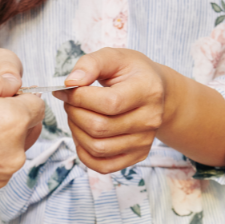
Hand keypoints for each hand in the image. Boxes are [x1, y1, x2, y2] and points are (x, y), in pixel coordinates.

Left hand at [53, 48, 166, 173]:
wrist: (157, 93)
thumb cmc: (132, 74)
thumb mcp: (114, 57)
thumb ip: (90, 64)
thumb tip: (70, 83)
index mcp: (148, 90)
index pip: (109, 103)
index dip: (80, 98)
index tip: (67, 90)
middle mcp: (150, 119)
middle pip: (100, 128)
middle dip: (75, 114)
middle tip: (70, 103)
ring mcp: (145, 141)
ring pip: (98, 148)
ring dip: (76, 132)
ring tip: (76, 116)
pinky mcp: (137, 156)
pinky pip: (103, 166)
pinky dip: (84, 154)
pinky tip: (82, 136)